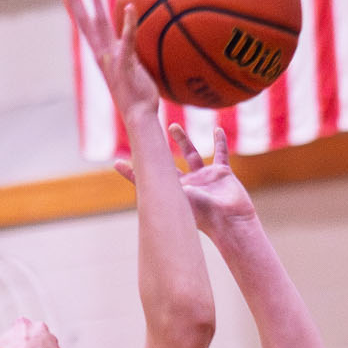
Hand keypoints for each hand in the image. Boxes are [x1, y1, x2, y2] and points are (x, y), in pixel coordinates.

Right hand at [62, 0, 157, 119]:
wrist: (139, 117)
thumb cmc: (138, 97)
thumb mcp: (133, 70)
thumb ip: (130, 55)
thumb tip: (132, 46)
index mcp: (103, 56)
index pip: (87, 29)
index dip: (76, 11)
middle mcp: (103, 56)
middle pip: (86, 23)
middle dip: (74, 2)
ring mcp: (112, 60)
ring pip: (100, 26)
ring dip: (95, 4)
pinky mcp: (125, 66)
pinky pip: (128, 41)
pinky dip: (129, 25)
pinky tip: (131, 8)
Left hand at [117, 123, 254, 240]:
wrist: (230, 221)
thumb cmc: (203, 214)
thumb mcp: (178, 197)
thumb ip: (158, 183)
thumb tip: (121, 166)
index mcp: (174, 193)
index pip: (149, 181)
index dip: (132, 173)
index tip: (117, 163)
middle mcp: (188, 185)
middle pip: (169, 165)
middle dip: (159, 152)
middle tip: (149, 135)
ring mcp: (204, 179)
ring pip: (192, 155)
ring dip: (183, 140)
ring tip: (173, 127)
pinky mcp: (222, 174)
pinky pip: (220, 154)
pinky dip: (220, 141)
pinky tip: (217, 129)